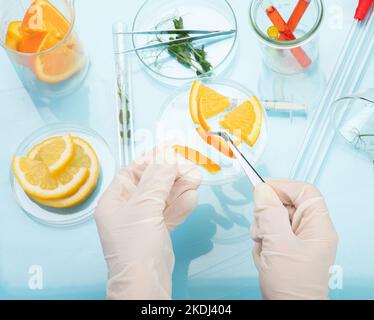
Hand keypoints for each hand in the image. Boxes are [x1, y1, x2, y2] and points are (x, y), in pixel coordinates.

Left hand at [94, 147, 200, 299]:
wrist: (145, 285)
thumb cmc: (136, 246)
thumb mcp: (144, 207)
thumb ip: (157, 180)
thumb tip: (168, 157)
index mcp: (114, 200)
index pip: (133, 171)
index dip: (152, 159)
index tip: (170, 149)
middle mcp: (127, 208)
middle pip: (151, 182)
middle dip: (171, 174)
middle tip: (191, 168)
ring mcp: (143, 221)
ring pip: (163, 197)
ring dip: (180, 188)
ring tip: (196, 179)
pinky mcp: (157, 231)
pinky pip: (169, 212)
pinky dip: (181, 205)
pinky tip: (192, 197)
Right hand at [251, 179, 337, 299]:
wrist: (288, 312)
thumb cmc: (292, 284)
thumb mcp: (278, 245)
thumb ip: (270, 215)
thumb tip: (262, 190)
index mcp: (317, 226)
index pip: (304, 191)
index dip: (283, 186)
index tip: (261, 190)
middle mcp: (309, 230)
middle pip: (285, 203)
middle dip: (267, 214)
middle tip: (261, 230)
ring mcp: (297, 239)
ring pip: (273, 218)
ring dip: (262, 229)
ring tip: (264, 247)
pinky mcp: (286, 247)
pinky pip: (269, 232)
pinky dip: (262, 241)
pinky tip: (265, 256)